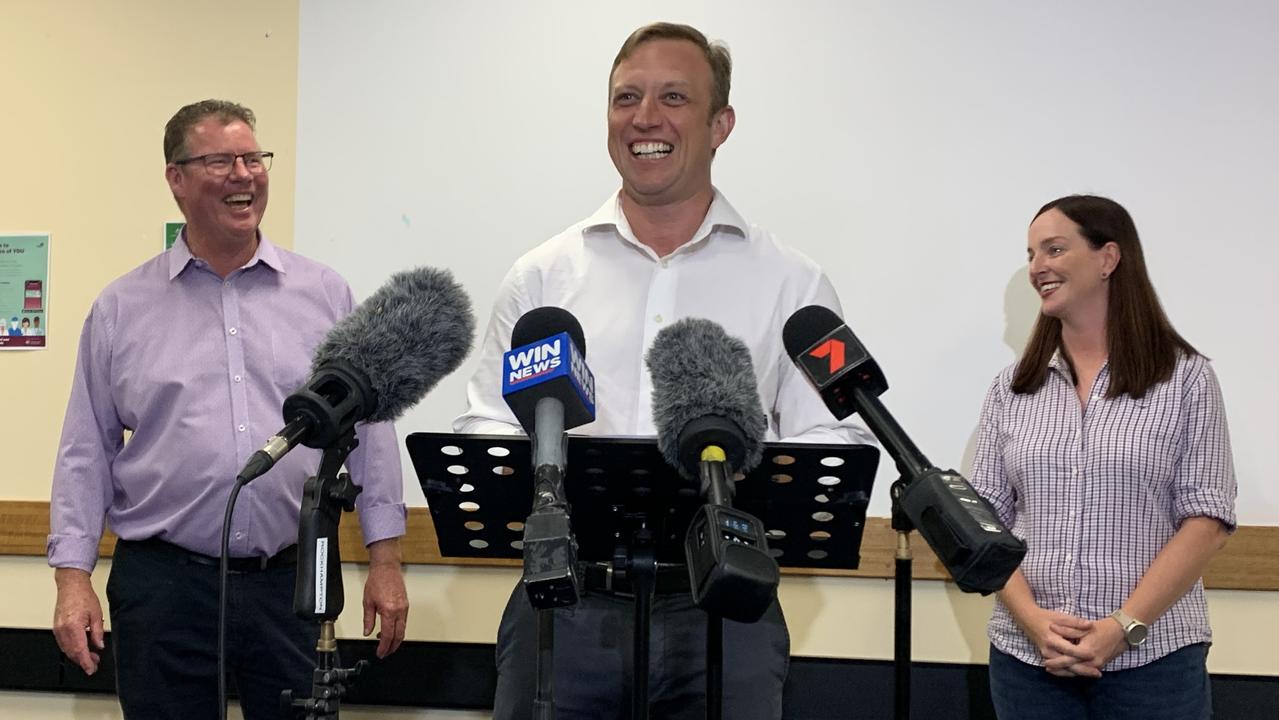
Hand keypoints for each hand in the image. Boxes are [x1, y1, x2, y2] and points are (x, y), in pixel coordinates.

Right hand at [52, 568, 104, 674]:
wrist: (71, 586)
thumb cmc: (84, 597)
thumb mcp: (97, 615)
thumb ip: (97, 633)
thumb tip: (99, 646)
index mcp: (74, 627)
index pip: (80, 650)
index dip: (86, 663)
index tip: (91, 669)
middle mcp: (63, 630)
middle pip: (72, 652)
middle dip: (83, 660)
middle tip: (95, 663)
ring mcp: (57, 629)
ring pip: (66, 649)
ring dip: (77, 655)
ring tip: (91, 656)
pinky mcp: (56, 627)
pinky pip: (63, 643)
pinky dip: (71, 648)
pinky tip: (81, 648)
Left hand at [362, 539, 408, 657]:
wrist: (386, 568)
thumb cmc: (377, 581)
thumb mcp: (367, 602)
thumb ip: (368, 619)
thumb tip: (367, 632)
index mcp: (388, 611)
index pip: (387, 635)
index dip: (384, 647)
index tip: (380, 653)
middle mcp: (399, 610)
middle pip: (399, 636)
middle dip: (392, 647)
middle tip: (385, 652)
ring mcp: (404, 607)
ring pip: (403, 629)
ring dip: (396, 639)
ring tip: (387, 643)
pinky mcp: (406, 604)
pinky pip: (404, 621)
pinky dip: (398, 629)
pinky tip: (391, 630)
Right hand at [1016, 606, 1096, 677]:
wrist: (1028, 620)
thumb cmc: (1046, 617)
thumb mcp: (1060, 617)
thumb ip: (1076, 622)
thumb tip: (1090, 625)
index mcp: (1052, 639)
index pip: (1069, 650)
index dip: (1082, 654)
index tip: (1094, 655)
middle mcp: (1048, 650)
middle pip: (1068, 665)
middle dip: (1084, 670)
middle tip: (1098, 673)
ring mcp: (1046, 656)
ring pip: (1064, 669)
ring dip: (1078, 673)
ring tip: (1093, 674)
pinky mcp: (1047, 658)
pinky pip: (1059, 669)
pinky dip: (1070, 672)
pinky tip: (1082, 673)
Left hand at [1043, 617, 1127, 677]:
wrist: (1121, 631)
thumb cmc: (1102, 627)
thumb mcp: (1084, 626)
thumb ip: (1068, 628)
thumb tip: (1052, 627)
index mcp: (1087, 651)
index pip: (1068, 659)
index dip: (1056, 661)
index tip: (1045, 661)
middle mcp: (1093, 661)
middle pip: (1072, 668)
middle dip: (1059, 669)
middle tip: (1046, 667)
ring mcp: (1097, 665)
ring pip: (1078, 672)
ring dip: (1065, 672)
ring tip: (1052, 670)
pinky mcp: (1099, 665)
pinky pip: (1084, 671)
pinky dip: (1074, 671)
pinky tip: (1065, 669)